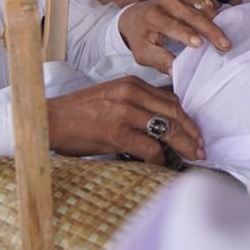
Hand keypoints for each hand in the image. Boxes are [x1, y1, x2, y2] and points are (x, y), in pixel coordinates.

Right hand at [46, 75, 203, 163]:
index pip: (171, 100)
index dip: (188, 118)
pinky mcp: (116, 131)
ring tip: (192, 157)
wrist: (47, 119)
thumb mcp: (110, 98)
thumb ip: (135, 104)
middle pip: (174, 113)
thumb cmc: (78, 114)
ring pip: (167, 128)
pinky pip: (149, 147)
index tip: (197, 132)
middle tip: (202, 148)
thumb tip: (160, 121)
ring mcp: (124, 111)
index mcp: (131, 84)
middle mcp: (131, 93)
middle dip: (192, 133)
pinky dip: (159, 159)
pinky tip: (160, 165)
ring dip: (183, 145)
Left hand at [118, 0, 232, 72]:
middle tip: (225, 45)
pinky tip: (223, 25)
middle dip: (210, 30)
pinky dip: (215, 13)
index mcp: (152, 16)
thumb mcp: (142, 53)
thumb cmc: (140, 37)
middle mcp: (166, 1)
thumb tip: (175, 71)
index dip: (185, 34)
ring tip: (226, 38)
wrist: (134, 16)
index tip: (199, 44)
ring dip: (216, 22)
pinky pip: (205, 2)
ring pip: (202, 7)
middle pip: (192, 15)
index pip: (171, 25)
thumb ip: (159, 60)